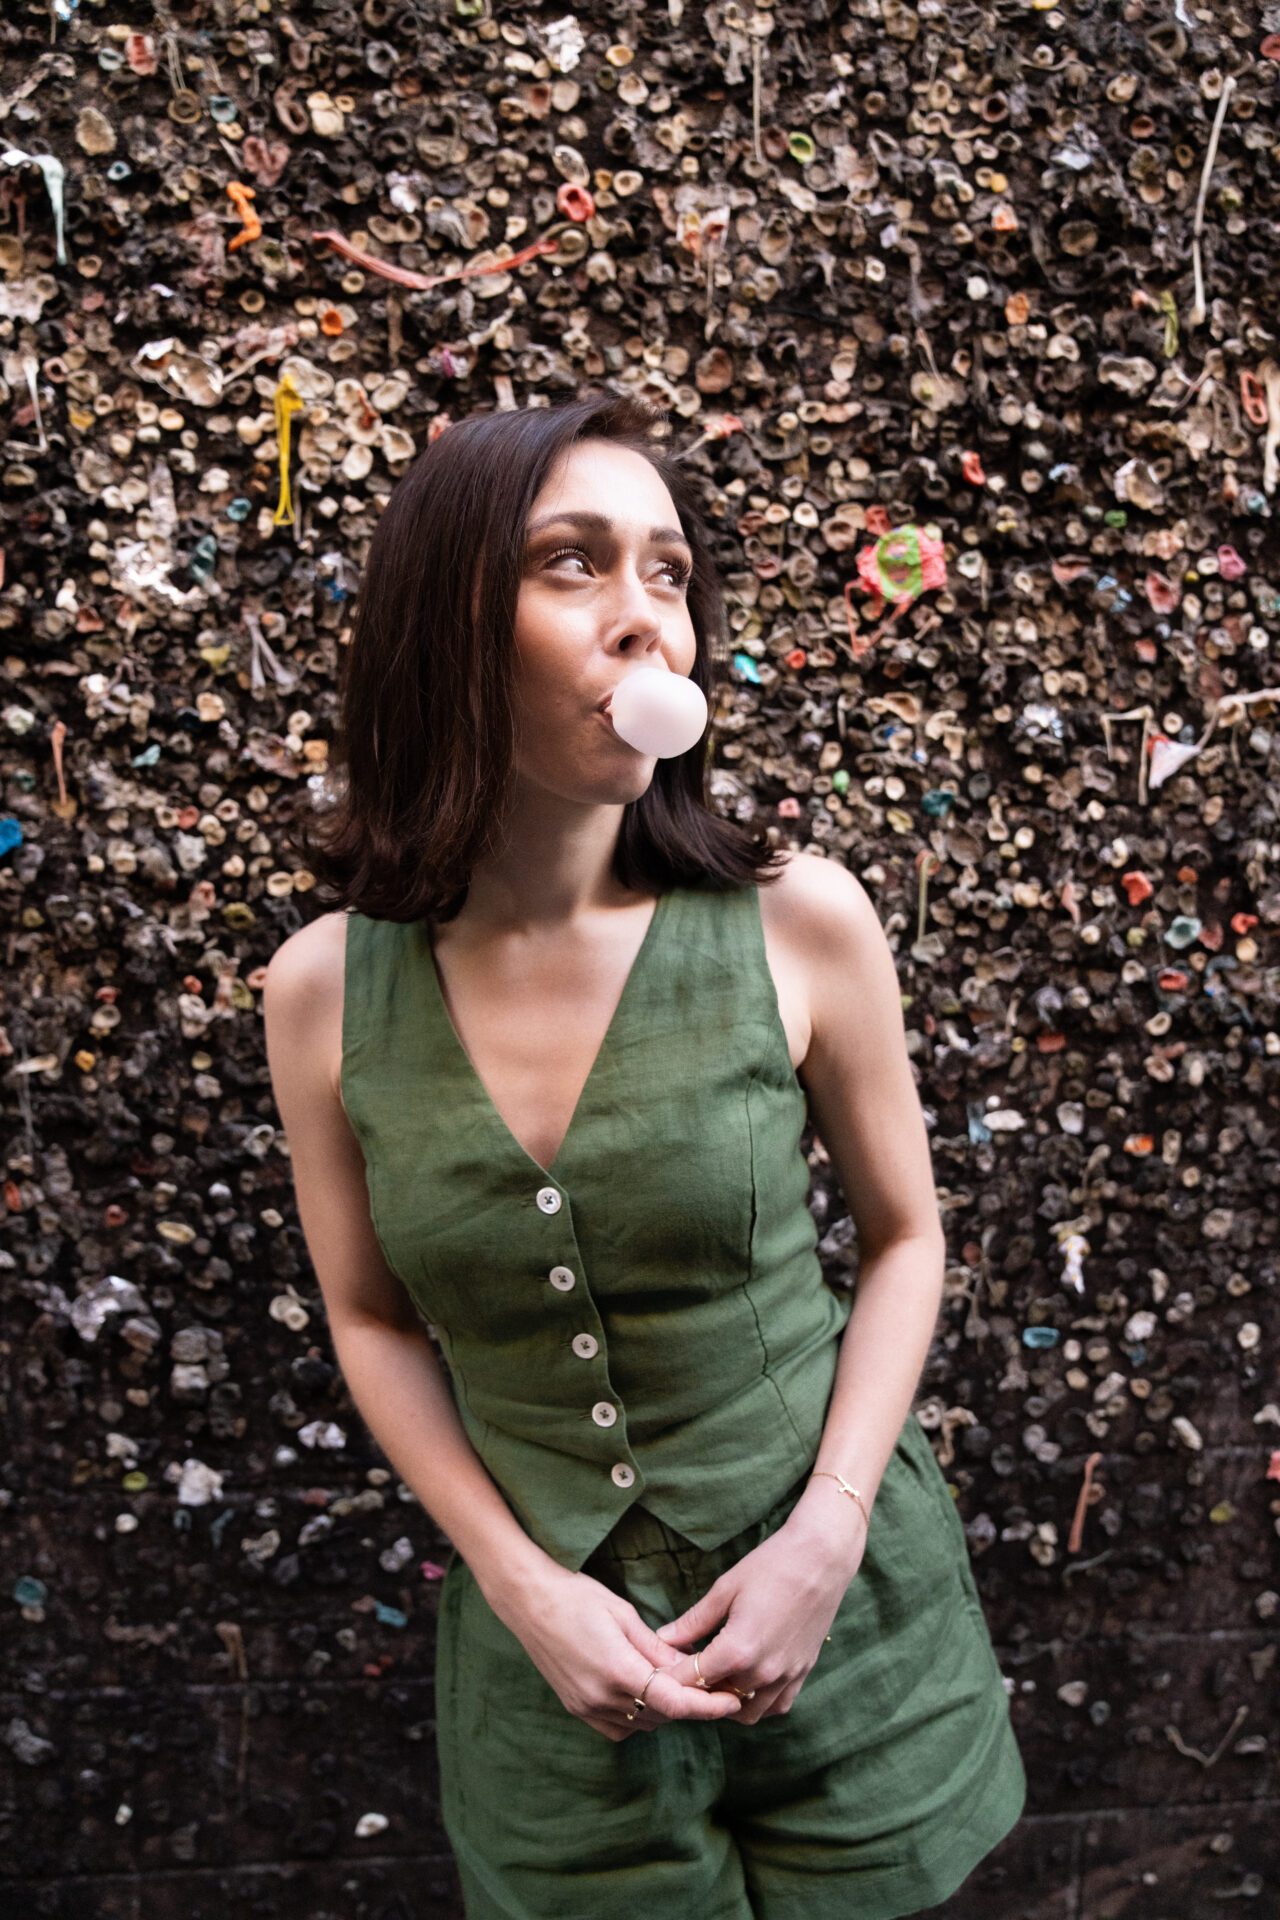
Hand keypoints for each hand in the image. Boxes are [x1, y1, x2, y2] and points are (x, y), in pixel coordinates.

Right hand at [494, 1562, 745, 1742]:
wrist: (528, 1601)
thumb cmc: (577, 1596)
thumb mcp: (625, 1615)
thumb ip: (659, 1648)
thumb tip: (692, 1667)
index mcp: (618, 1670)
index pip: (674, 1702)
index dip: (707, 1706)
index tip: (731, 1702)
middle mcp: (601, 1697)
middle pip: (661, 1715)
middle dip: (689, 1703)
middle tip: (709, 1683)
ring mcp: (586, 1707)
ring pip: (642, 1724)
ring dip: (664, 1710)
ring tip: (678, 1683)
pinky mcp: (577, 1708)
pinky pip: (619, 1727)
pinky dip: (639, 1717)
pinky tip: (644, 1693)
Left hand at [653, 1503, 866, 1726]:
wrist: (822, 1558)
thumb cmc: (771, 1565)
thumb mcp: (725, 1588)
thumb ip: (694, 1620)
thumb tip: (664, 1638)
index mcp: (738, 1650)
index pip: (692, 1680)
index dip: (670, 1676)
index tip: (658, 1669)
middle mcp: (763, 1672)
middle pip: (716, 1700)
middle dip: (696, 1690)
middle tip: (684, 1671)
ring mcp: (786, 1675)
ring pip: (748, 1712)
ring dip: (727, 1702)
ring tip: (715, 1678)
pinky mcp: (803, 1672)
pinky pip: (776, 1706)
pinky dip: (758, 1703)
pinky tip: (747, 1681)